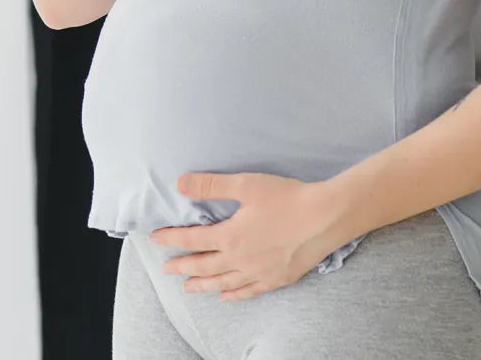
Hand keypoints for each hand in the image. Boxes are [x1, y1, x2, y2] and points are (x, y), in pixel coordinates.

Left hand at [148, 172, 348, 302]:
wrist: (325, 217)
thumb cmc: (287, 197)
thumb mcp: (246, 184)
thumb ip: (210, 185)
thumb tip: (179, 183)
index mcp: (230, 237)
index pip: (191, 239)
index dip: (171, 239)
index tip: (155, 238)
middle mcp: (240, 260)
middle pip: (203, 266)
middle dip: (181, 266)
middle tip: (165, 269)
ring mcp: (259, 273)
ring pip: (223, 283)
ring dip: (202, 285)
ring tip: (187, 287)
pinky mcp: (277, 279)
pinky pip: (249, 292)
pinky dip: (234, 295)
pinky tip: (225, 296)